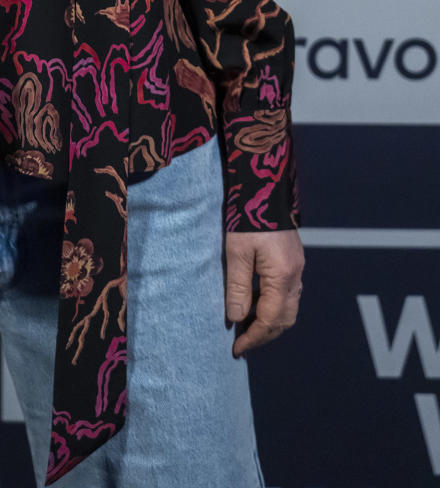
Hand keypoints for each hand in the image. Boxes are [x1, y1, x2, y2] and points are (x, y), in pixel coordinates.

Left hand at [225, 228, 303, 356]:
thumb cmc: (247, 216)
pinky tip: (256, 302)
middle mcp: (296, 275)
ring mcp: (298, 267)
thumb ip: (238, 287)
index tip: (237, 348)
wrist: (264, 185)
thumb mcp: (236, 252)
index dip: (254, 337)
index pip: (270, 320)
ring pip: (289, 307)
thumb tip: (236, 318)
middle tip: (242, 342)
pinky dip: (274, 306)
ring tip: (246, 325)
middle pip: (285, 319)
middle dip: (264, 334)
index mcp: (282, 276)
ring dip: (270, 321)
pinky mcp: (294, 259)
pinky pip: (288, 293)